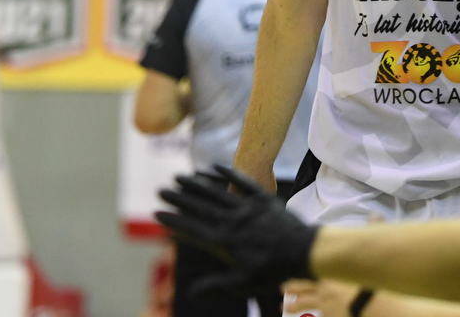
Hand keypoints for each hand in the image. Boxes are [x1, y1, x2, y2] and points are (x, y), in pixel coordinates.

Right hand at [156, 165, 318, 296]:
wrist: (303, 251)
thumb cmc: (273, 271)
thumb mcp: (244, 283)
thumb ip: (216, 285)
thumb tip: (191, 292)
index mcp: (225, 241)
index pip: (193, 229)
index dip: (174, 221)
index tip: (157, 214)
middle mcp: (232, 221)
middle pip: (200, 207)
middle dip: (179, 199)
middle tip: (161, 190)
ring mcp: (247, 208)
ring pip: (217, 192)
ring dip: (196, 184)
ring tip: (180, 176)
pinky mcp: (263, 198)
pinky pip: (242, 182)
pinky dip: (228, 173)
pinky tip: (213, 166)